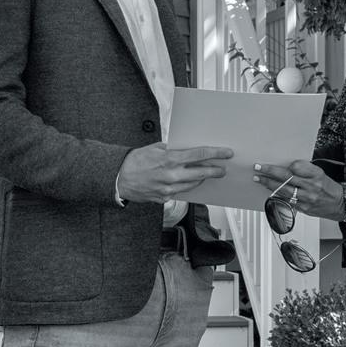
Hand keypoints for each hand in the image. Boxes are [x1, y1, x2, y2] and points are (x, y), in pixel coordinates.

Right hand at [117, 143, 231, 203]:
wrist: (119, 178)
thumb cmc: (134, 161)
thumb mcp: (155, 148)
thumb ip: (172, 149)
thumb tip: (185, 149)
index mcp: (170, 159)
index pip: (199, 155)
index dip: (216, 154)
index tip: (226, 153)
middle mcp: (171, 175)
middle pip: (201, 173)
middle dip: (214, 170)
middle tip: (222, 169)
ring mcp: (169, 189)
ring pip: (193, 185)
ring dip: (202, 180)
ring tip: (207, 175)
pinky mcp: (164, 198)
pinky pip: (181, 192)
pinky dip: (186, 186)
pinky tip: (188, 182)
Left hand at [253, 159, 344, 219]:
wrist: (340, 203)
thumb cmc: (328, 187)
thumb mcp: (320, 173)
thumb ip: (304, 170)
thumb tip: (286, 167)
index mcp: (316, 174)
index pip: (296, 167)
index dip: (286, 166)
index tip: (278, 164)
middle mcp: (311, 187)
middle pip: (286, 178)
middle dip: (270, 172)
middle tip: (258, 168)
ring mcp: (307, 199)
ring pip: (283, 191)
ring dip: (269, 184)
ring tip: (260, 179)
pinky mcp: (304, 208)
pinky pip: (287, 201)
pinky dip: (277, 196)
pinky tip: (271, 192)